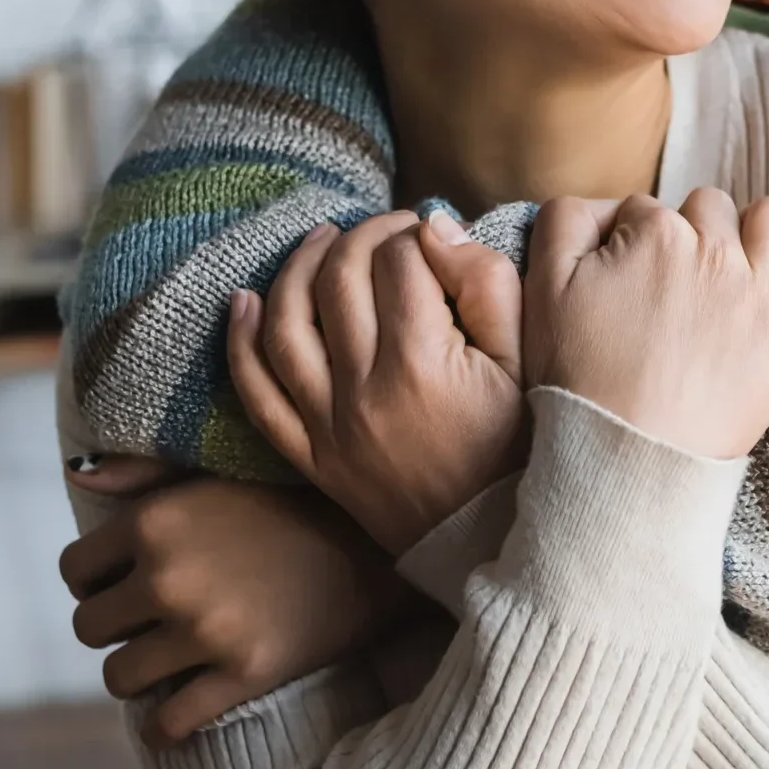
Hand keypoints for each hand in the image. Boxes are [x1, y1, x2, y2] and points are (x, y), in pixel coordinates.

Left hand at [60, 476, 391, 744]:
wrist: (373, 550)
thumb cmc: (288, 504)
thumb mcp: (214, 472)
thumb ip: (143, 474)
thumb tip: (79, 473)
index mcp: (153, 521)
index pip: (74, 571)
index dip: (95, 582)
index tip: (122, 588)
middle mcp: (168, 575)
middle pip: (88, 628)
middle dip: (114, 630)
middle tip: (149, 626)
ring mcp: (204, 630)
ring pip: (119, 678)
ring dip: (138, 675)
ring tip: (166, 663)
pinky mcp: (242, 675)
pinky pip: (169, 723)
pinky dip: (166, 729)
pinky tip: (178, 717)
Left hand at [226, 209, 525, 554]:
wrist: (493, 541)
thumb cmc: (520, 448)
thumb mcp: (526, 363)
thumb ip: (488, 285)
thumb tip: (436, 227)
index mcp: (424, 363)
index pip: (400, 262)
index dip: (415, 232)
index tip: (431, 233)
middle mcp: (365, 391)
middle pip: (339, 279)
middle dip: (360, 236)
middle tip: (386, 230)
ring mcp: (330, 426)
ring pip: (286, 325)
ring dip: (295, 269)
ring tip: (319, 240)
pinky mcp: (312, 457)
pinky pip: (257, 395)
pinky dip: (241, 343)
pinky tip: (243, 303)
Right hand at [523, 188, 768, 458]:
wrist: (628, 457)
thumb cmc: (580, 381)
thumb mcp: (544, 291)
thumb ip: (566, 224)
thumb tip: (604, 204)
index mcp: (652, 234)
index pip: (644, 209)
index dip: (630, 239)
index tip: (624, 279)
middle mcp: (713, 251)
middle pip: (707, 208)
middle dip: (690, 230)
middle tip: (673, 283)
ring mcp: (760, 290)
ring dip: (754, 225)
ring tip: (739, 257)